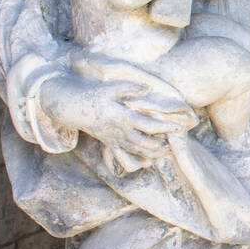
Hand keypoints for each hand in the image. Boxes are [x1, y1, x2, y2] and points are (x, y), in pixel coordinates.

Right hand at [38, 73, 181, 158]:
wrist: (71, 108)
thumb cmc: (91, 95)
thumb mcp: (109, 88)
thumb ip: (129, 88)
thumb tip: (148, 88)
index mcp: (121, 116)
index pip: (147, 125)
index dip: (164, 127)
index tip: (178, 126)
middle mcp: (119, 131)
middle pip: (145, 143)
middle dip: (162, 145)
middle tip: (176, 142)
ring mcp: (114, 139)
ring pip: (136, 151)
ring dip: (153, 154)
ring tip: (167, 151)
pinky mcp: (110, 143)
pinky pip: (125, 155)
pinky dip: (139, 159)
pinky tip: (150, 160)